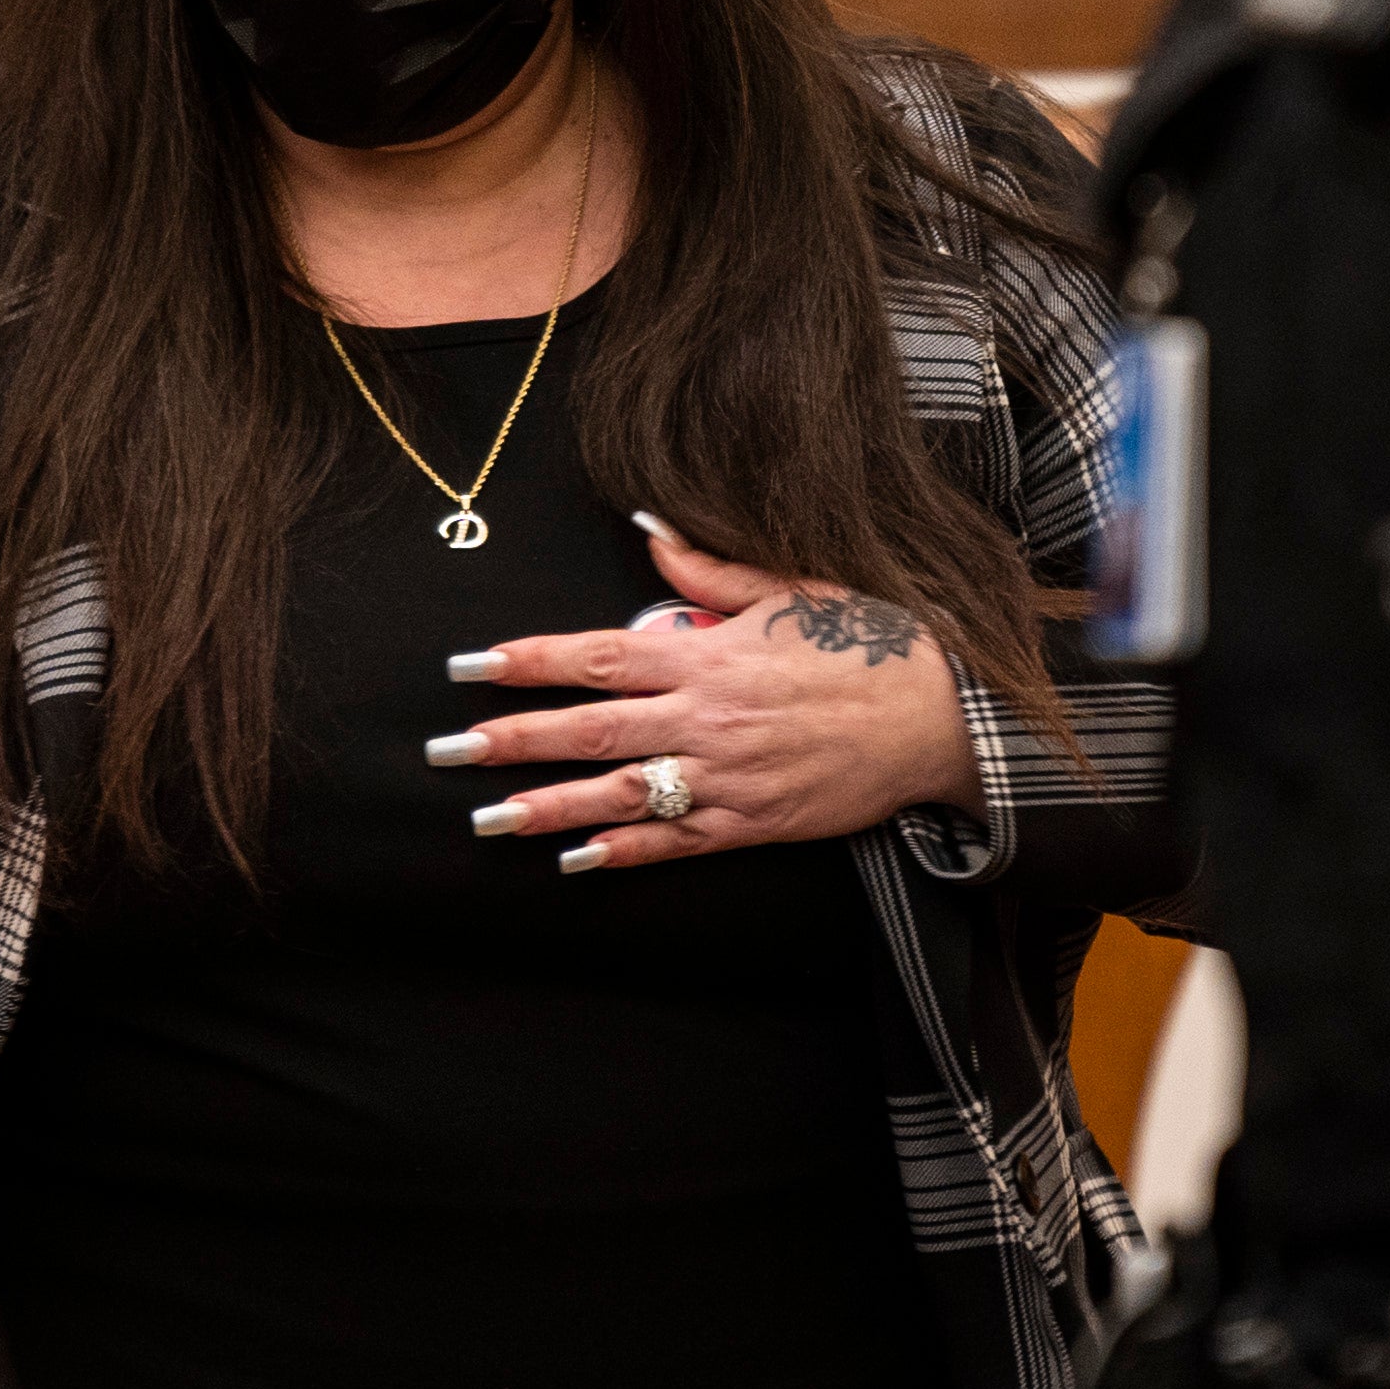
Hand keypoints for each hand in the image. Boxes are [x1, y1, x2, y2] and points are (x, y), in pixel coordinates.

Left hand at [435, 516, 980, 869]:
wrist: (943, 716)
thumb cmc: (869, 643)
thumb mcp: (793, 587)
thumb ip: (710, 568)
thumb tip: (646, 525)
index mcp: (709, 654)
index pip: (598, 657)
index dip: (528, 662)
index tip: (468, 668)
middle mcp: (708, 717)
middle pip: (590, 728)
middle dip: (511, 738)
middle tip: (446, 751)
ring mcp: (728, 776)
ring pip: (622, 792)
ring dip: (549, 807)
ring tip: (486, 818)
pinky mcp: (754, 823)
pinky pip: (676, 842)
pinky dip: (624, 853)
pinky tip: (573, 862)